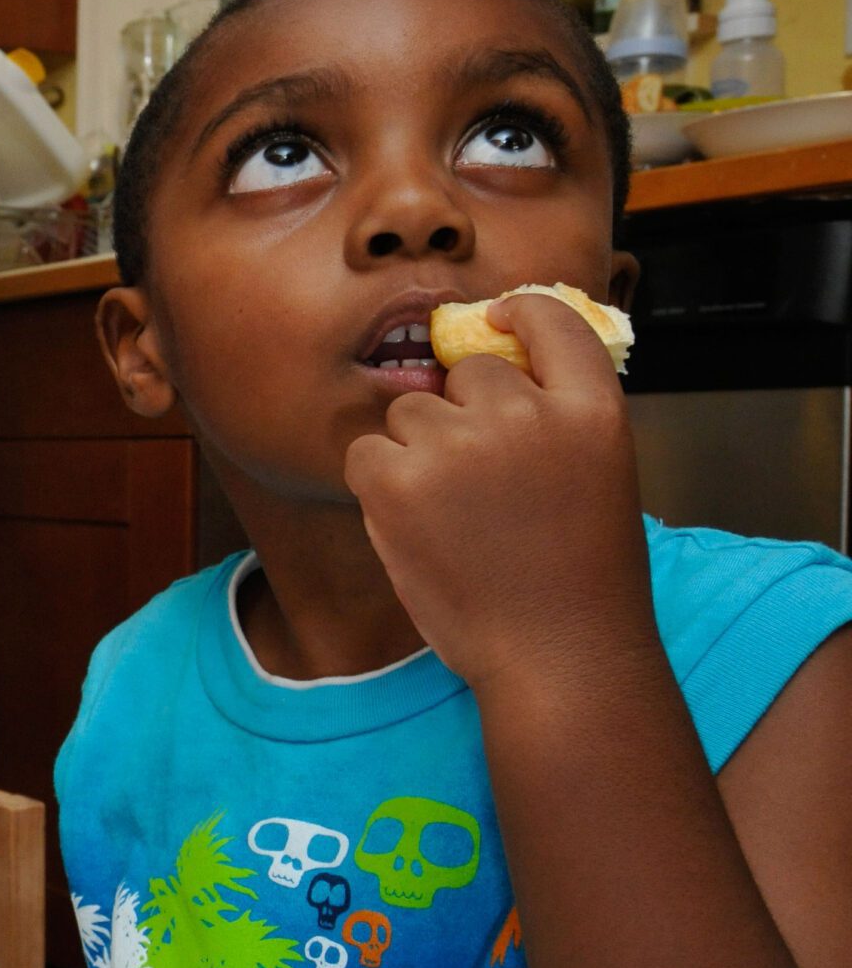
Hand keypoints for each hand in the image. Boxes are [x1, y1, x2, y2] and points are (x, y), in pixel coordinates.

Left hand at [344, 292, 652, 691]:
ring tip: (455, 515)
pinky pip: (366, 451)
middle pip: (467, 371)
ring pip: (411, 411)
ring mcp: (458, 444)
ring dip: (419, 449)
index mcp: (593, 409)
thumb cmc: (578, 578)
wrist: (557, 654)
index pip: (550, 318)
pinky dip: (377, 482)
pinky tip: (415, 525)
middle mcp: (526, 414)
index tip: (494, 320)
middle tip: (482, 484)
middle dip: (464, 412)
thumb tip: (490, 374)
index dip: (515, 313)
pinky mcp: (397, 480)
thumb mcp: (600, 475)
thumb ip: (556, 417)